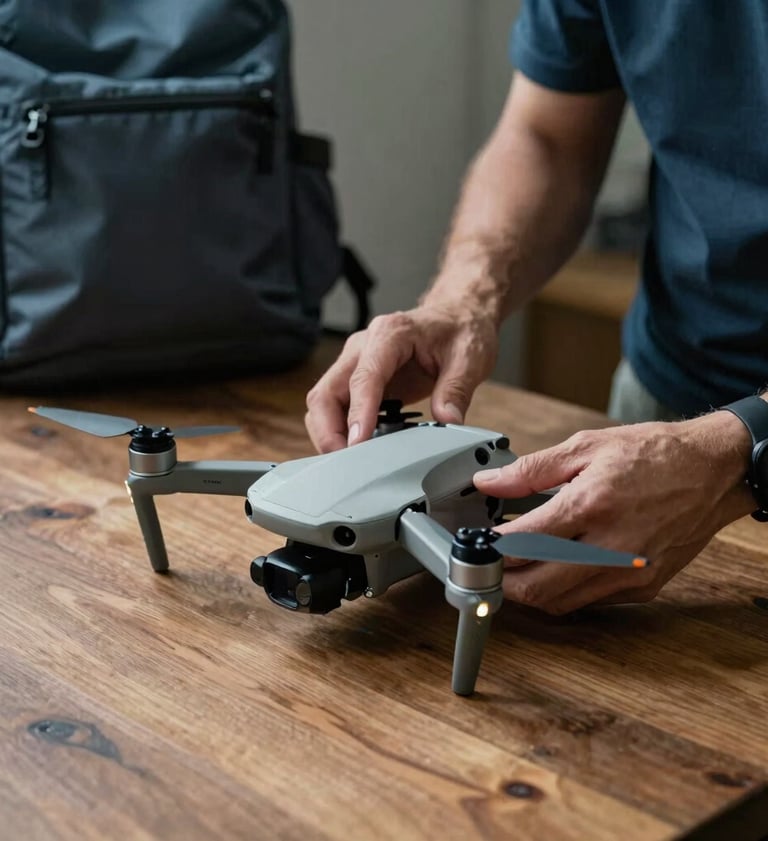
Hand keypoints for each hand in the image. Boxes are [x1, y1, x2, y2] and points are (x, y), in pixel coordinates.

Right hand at [305, 300, 499, 451]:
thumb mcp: (470, 358)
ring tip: (350, 461)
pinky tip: (358, 448)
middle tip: (347, 462)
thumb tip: (447, 421)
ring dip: (329, 433)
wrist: (457, 316)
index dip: (359, 412)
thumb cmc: (459, 330)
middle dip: (329, 430)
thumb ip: (456, 389)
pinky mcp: (358, 378)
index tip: (358, 442)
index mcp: (390, 334)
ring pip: (324, 400)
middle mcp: (364, 346)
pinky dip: (339, 429)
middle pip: (327, 391)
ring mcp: (356, 362)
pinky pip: (337, 406)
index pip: (364, 377)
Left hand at [473, 412, 754, 613]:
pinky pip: (590, 602)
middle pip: (537, 587)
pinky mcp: (644, 586)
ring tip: (514, 570)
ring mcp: (630, 572)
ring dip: (530, 592)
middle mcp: (612, 546)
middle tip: (486, 567)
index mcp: (592, 505)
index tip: (474, 545)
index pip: (523, 543)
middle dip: (501, 582)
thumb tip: (490, 483)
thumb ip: (531, 470)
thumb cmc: (653, 454)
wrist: (714, 470)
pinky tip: (555, 571)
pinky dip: (564, 592)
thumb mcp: (586, 446)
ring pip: (561, 603)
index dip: (490, 549)